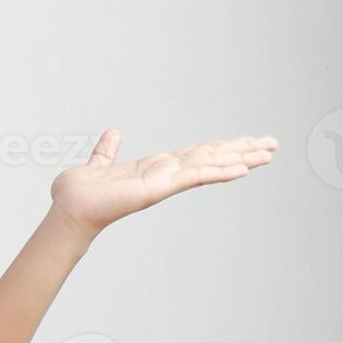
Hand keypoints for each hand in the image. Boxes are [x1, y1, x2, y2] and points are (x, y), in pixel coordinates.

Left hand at [49, 129, 277, 239]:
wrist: (69, 209)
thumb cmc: (81, 193)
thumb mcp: (98, 164)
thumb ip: (107, 150)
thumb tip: (114, 133)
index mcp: (154, 168)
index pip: (195, 154)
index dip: (221, 146)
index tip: (246, 141)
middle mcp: (165, 175)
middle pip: (211, 158)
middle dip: (241, 151)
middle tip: (273, 145)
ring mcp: (164, 183)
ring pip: (210, 166)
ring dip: (240, 159)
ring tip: (268, 154)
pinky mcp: (158, 188)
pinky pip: (194, 177)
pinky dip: (217, 172)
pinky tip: (242, 168)